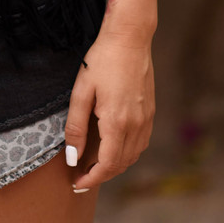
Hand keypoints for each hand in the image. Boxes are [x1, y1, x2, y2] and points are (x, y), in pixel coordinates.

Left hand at [63, 26, 154, 191]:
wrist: (130, 38)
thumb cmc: (102, 60)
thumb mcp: (81, 91)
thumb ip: (76, 127)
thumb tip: (73, 157)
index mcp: (117, 122)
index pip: (107, 165)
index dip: (92, 179)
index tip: (77, 184)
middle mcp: (136, 125)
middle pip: (121, 164)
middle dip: (101, 175)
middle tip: (81, 177)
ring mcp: (147, 119)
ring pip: (133, 155)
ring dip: (115, 165)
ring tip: (94, 164)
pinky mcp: (151, 111)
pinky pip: (141, 142)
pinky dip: (127, 152)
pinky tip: (113, 147)